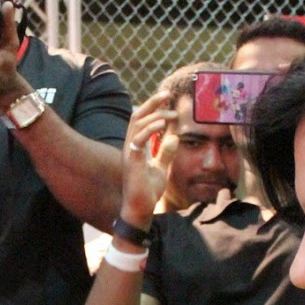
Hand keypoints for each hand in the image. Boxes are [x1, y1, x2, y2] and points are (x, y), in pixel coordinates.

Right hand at [120, 90, 173, 227]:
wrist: (140, 210)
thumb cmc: (147, 191)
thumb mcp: (161, 168)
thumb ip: (166, 152)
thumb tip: (174, 136)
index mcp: (135, 146)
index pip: (142, 120)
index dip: (153, 107)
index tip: (168, 99)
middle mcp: (130, 146)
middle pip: (137, 116)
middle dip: (152, 103)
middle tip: (168, 94)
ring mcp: (129, 153)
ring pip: (138, 124)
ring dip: (155, 115)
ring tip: (171, 113)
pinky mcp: (132, 161)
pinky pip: (139, 139)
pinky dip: (151, 129)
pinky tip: (163, 125)